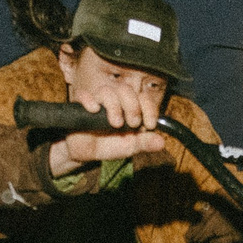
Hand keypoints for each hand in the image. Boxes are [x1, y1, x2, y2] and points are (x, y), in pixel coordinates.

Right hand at [47, 87, 168, 175]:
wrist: (85, 153)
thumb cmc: (108, 146)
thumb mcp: (129, 148)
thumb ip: (145, 144)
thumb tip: (162, 142)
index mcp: (130, 108)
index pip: (143, 98)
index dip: (149, 109)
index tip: (150, 124)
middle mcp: (115, 101)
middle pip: (126, 89)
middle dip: (132, 106)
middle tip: (132, 124)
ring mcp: (98, 101)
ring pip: (107, 90)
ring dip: (114, 106)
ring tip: (115, 124)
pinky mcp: (81, 105)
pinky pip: (84, 95)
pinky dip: (89, 100)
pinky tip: (93, 110)